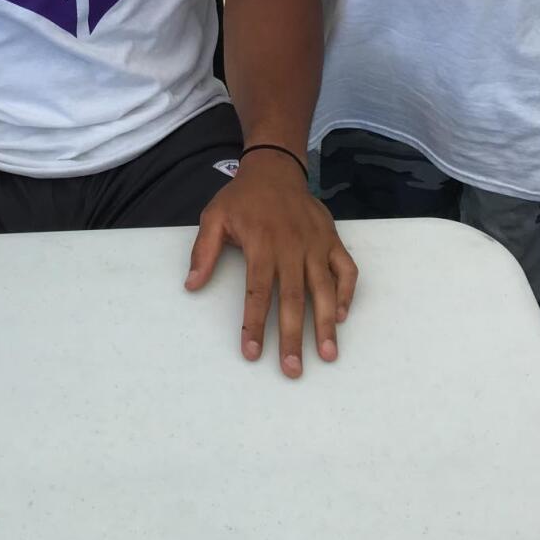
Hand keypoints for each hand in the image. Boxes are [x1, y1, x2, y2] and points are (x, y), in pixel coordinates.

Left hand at [185, 150, 358, 377]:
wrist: (274, 169)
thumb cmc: (242, 198)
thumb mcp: (214, 216)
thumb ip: (203, 251)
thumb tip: (191, 285)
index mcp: (261, 244)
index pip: (257, 292)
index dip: (255, 324)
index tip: (252, 353)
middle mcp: (292, 246)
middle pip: (293, 298)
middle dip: (293, 337)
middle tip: (293, 370)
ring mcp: (316, 243)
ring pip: (325, 289)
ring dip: (327, 323)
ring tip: (328, 354)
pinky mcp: (332, 239)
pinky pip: (346, 269)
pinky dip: (347, 293)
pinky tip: (342, 316)